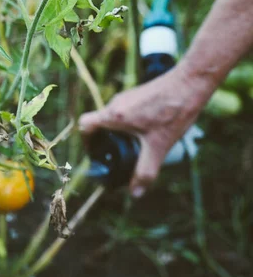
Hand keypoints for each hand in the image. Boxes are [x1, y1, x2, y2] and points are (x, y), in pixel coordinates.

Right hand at [78, 66, 208, 196]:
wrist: (191, 82)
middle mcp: (115, 104)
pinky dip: (129, 123)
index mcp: (114, 116)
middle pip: (99, 123)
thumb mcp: (159, 146)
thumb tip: (135, 194)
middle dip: (105, 141)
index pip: (84, 125)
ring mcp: (126, 96)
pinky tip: (149, 130)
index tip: (97, 152)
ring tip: (137, 144)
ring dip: (118, 132)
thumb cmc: (174, 111)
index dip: (85, 141)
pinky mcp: (137, 94)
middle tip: (118, 155)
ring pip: (113, 117)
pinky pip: (124, 111)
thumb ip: (146, 171)